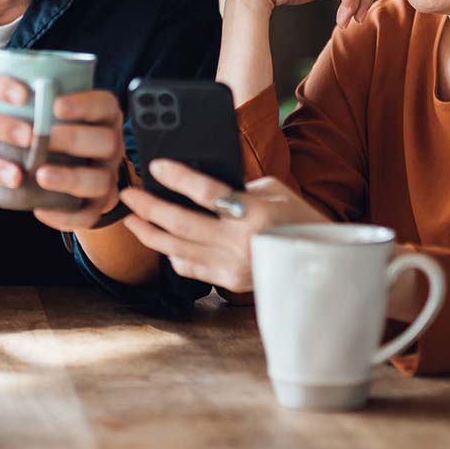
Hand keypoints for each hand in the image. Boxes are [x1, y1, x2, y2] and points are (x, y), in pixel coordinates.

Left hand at [31, 90, 125, 231]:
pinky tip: (40, 210)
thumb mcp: (55, 112)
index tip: (55, 106)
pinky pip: (89, 215)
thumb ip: (41, 101)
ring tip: (41, 176)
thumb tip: (6, 83)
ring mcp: (107, 176)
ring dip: (70, 177)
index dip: (83, 104)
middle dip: (74, 139)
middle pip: (106, 141)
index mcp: (103, 117)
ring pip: (100, 180)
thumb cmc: (56, 132)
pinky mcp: (98, 204)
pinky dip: (66, 216)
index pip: (104, 105)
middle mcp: (111, 146)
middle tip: (45, 139)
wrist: (72, 167)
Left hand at [120, 160, 326, 292]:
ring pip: (177, 248)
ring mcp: (233, 265)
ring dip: (149, 232)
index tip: (155, 166)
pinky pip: (189, 267)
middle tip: (128, 194)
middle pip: (181, 223)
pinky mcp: (229, 282)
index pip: (207, 192)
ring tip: (131, 218)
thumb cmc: (297, 217)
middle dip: (148, 207)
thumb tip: (198, 185)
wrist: (321, 262)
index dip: (178, 178)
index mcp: (255, 212)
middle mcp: (241, 242)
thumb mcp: (274, 191)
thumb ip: (238, 186)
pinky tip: (159, 241)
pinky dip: (170, 253)